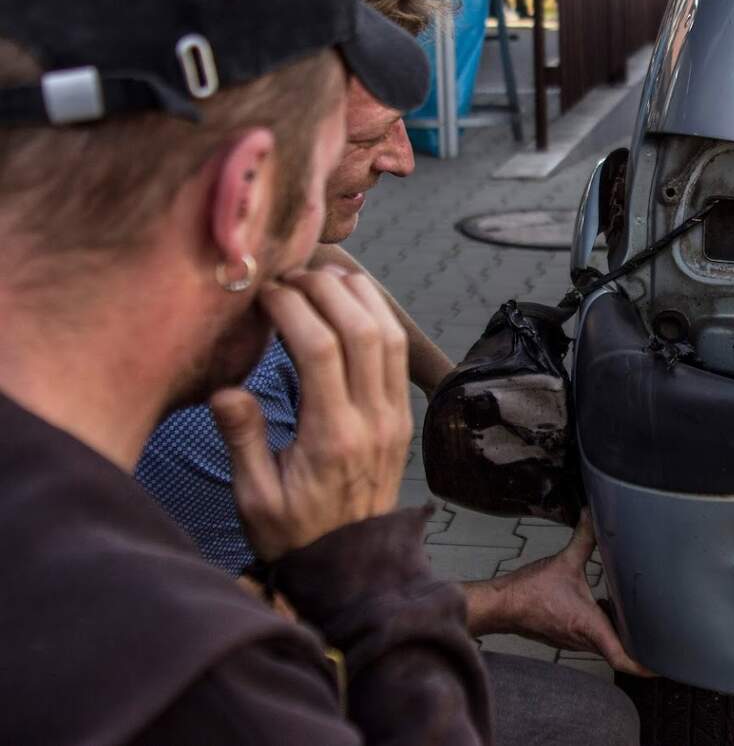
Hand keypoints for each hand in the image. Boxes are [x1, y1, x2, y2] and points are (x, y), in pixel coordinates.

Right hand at [212, 268, 411, 560]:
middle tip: (292, 275)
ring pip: (390, 335)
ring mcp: (395, 416)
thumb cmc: (296, 533)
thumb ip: (243, 440)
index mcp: (333, 437)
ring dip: (360, 297)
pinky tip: (351, 303)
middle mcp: (373, 420)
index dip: (293, 308)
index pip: (321, 349)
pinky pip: (399, 354)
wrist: (352, 565)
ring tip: (324, 277)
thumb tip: (225, 390)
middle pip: (363, 329)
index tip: (264, 293)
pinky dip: (379, 318)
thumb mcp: (256, 497)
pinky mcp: (402, 416)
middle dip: (327, 290)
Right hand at [467, 511, 653, 676]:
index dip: (644, 666)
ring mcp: (574, 640)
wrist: (501, 606)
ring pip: (607, 644)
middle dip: (642, 649)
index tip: (662, 666)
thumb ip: (584, 538)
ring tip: (644, 623)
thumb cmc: (528, 592)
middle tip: (665, 640)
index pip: (621, 657)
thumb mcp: (563, 562)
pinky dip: (606, 627)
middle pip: (620, 652)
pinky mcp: (567, 636)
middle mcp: (583, 639)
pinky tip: (611, 608)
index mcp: (588, 625)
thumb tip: (594, 515)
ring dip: (623, 636)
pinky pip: (594, 638)